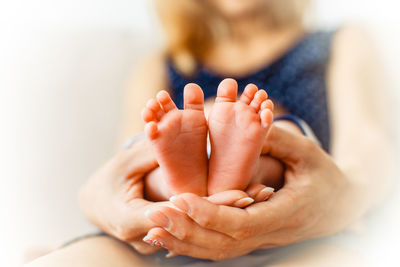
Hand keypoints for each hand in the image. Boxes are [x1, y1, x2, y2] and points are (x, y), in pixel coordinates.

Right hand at [79, 138, 270, 254]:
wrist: (95, 204)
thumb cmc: (108, 180)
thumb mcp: (126, 163)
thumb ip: (151, 151)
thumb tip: (172, 126)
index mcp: (132, 218)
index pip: (181, 215)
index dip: (213, 206)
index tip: (242, 195)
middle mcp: (148, 236)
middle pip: (196, 226)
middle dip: (229, 210)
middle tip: (259, 195)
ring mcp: (158, 240)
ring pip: (197, 230)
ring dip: (226, 215)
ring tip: (257, 198)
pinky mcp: (165, 237)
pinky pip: (193, 229)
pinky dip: (214, 217)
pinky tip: (238, 206)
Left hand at [143, 126, 364, 259]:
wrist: (340, 203)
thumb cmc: (323, 174)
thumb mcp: (306, 152)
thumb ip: (274, 139)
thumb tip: (242, 122)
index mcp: (286, 212)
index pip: (242, 223)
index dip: (209, 215)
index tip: (179, 201)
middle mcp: (270, 233)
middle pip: (223, 243)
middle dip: (186, 231)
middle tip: (152, 217)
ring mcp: (260, 240)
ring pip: (218, 251)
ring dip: (183, 242)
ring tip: (151, 232)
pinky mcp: (252, 238)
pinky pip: (220, 247)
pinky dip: (192, 245)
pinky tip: (168, 240)